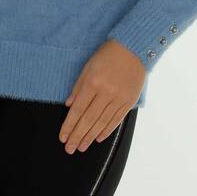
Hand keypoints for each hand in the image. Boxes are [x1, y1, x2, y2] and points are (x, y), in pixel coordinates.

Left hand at [58, 39, 144, 154]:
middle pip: (88, 120)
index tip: (62, 137)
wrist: (133, 48)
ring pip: (102, 123)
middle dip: (77, 136)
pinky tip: (98, 138)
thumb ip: (78, 86)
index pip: (77, 109)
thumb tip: (69, 105)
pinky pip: (116, 120)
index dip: (69, 125)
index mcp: (93, 83)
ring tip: (81, 147)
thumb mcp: (88, 66)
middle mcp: (106, 93)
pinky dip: (106, 130)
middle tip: (70, 149)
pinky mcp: (129, 101)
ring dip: (90, 137)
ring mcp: (119, 98)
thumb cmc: (107, 54)